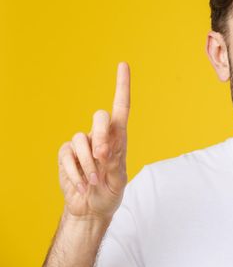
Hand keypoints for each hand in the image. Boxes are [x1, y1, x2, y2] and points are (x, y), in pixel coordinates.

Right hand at [57, 62, 130, 219]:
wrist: (92, 208)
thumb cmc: (110, 191)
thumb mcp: (119, 179)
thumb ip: (114, 162)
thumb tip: (102, 149)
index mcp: (119, 138)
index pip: (121, 107)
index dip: (122, 86)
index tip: (123, 65)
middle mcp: (100, 136)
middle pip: (100, 116)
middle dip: (101, 135)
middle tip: (104, 157)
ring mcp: (82, 144)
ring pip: (80, 139)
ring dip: (88, 164)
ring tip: (94, 180)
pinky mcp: (67, 154)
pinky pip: (67, 154)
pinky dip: (75, 171)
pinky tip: (82, 184)